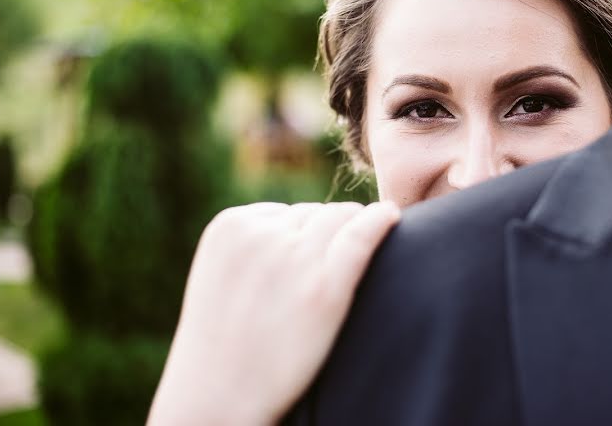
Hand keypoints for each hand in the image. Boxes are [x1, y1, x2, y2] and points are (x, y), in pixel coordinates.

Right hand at [148, 201, 400, 424]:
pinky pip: (362, 236)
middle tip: (320, 279)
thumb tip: (305, 221)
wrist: (220, 400)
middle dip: (324, 238)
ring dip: (350, 233)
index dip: (299, 239)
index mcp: (231, 226)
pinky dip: (381, 221)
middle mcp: (261, 234)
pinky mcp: (325, 286)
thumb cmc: (224, 345)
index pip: (285, 212)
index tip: (299, 270)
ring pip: (339, 219)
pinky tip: (392, 217)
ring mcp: (294, 258)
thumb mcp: (221, 274)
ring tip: (346, 267)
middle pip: (315, 214)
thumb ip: (252, 244)